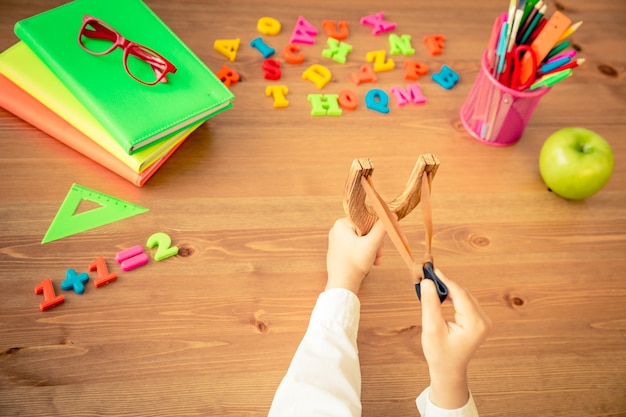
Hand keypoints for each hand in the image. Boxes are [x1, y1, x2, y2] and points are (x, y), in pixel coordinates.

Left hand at [325, 218, 386, 294]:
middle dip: (375, 243)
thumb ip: (381, 228)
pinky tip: (370, 263)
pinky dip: (364, 254)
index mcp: (341, 224)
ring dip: (372, 250)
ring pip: (362, 240)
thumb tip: (391, 215)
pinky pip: (356, 248)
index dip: (376, 230)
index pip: (365, 220)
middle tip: (379, 254)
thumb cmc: (354, 264)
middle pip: (364, 231)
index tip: (381, 242)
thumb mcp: (371, 244)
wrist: (342, 285)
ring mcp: (337, 242)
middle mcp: (337, 231)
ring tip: (375, 260)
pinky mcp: (339, 252)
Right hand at [420, 269, 490, 408]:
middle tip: (427, 276)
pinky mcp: (478, 320)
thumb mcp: (431, 329)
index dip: (444, 280)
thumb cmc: (439, 354)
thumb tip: (428, 282)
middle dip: (445, 284)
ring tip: (430, 286)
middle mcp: (483, 320)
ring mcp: (483, 320)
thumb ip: (430, 304)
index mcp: (475, 324)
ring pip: (463, 296)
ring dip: (447, 290)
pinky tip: (439, 296)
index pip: (460, 294)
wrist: (448, 370)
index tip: (430, 270)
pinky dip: (451, 297)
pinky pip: (464, 302)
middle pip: (462, 293)